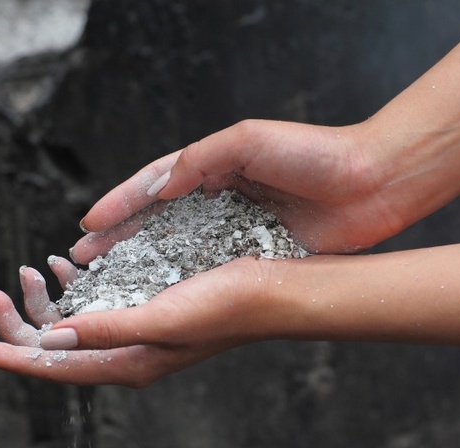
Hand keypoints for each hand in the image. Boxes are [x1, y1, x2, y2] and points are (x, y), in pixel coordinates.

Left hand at [0, 254, 285, 386]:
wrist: (270, 291)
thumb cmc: (226, 306)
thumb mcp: (163, 320)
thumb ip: (107, 331)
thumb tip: (51, 340)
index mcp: (128, 361)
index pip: (54, 366)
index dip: (10, 356)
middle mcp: (127, 351)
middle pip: (57, 346)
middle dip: (20, 321)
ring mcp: (136, 331)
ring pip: (74, 324)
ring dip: (46, 301)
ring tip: (31, 269)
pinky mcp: (147, 308)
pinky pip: (97, 306)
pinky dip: (75, 289)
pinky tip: (69, 268)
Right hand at [70, 120, 403, 260]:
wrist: (375, 182)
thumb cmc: (316, 152)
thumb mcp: (249, 140)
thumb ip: (198, 159)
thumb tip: (157, 186)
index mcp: (212, 166)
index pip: (153, 185)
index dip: (119, 204)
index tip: (88, 225)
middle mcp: (218, 198)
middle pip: (156, 222)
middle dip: (119, 240)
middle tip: (83, 260)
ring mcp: (235, 228)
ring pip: (178, 249)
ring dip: (143, 264)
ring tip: (111, 280)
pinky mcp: (256, 252)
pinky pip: (211, 268)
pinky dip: (184, 281)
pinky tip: (161, 295)